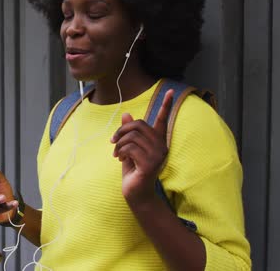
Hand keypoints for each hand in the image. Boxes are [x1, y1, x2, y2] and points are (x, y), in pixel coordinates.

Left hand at [111, 89, 173, 205]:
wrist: (135, 193)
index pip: (162, 120)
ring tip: (117, 153)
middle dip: (121, 131)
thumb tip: (126, 114)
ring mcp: (157, 155)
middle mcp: (161, 146)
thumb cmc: (133, 170)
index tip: (169, 90)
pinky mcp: (150, 164)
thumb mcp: (128, 148)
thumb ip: (128, 133)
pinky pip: (130, 148)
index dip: (166, 105)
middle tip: (113, 142)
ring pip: (132, 136)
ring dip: (119, 144)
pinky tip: (120, 159)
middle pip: (137, 125)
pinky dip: (120, 152)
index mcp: (158, 141)